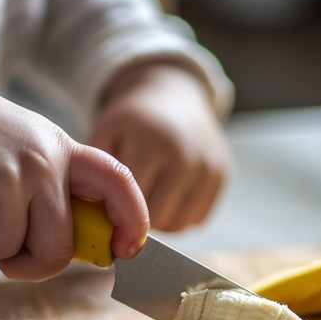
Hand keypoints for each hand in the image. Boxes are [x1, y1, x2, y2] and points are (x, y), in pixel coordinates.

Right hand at [0, 65, 148, 280]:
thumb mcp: (28, 148)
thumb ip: (54, 190)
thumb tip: (77, 249)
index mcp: (60, 148)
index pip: (117, 182)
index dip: (133, 219)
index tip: (128, 250)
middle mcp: (41, 163)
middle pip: (58, 249)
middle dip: (34, 264)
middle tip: (11, 255)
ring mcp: (6, 179)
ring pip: (8, 252)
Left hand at [90, 62, 231, 231]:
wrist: (173, 94)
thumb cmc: (133, 122)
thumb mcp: (105, 135)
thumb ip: (97, 174)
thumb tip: (99, 218)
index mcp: (151, 145)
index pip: (132, 205)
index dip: (117, 209)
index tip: (110, 200)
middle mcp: (186, 157)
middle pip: (157, 219)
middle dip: (139, 218)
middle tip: (129, 202)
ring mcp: (208, 167)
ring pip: (179, 225)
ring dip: (161, 221)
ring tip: (148, 199)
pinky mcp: (222, 175)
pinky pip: (198, 219)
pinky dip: (182, 215)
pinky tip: (170, 195)